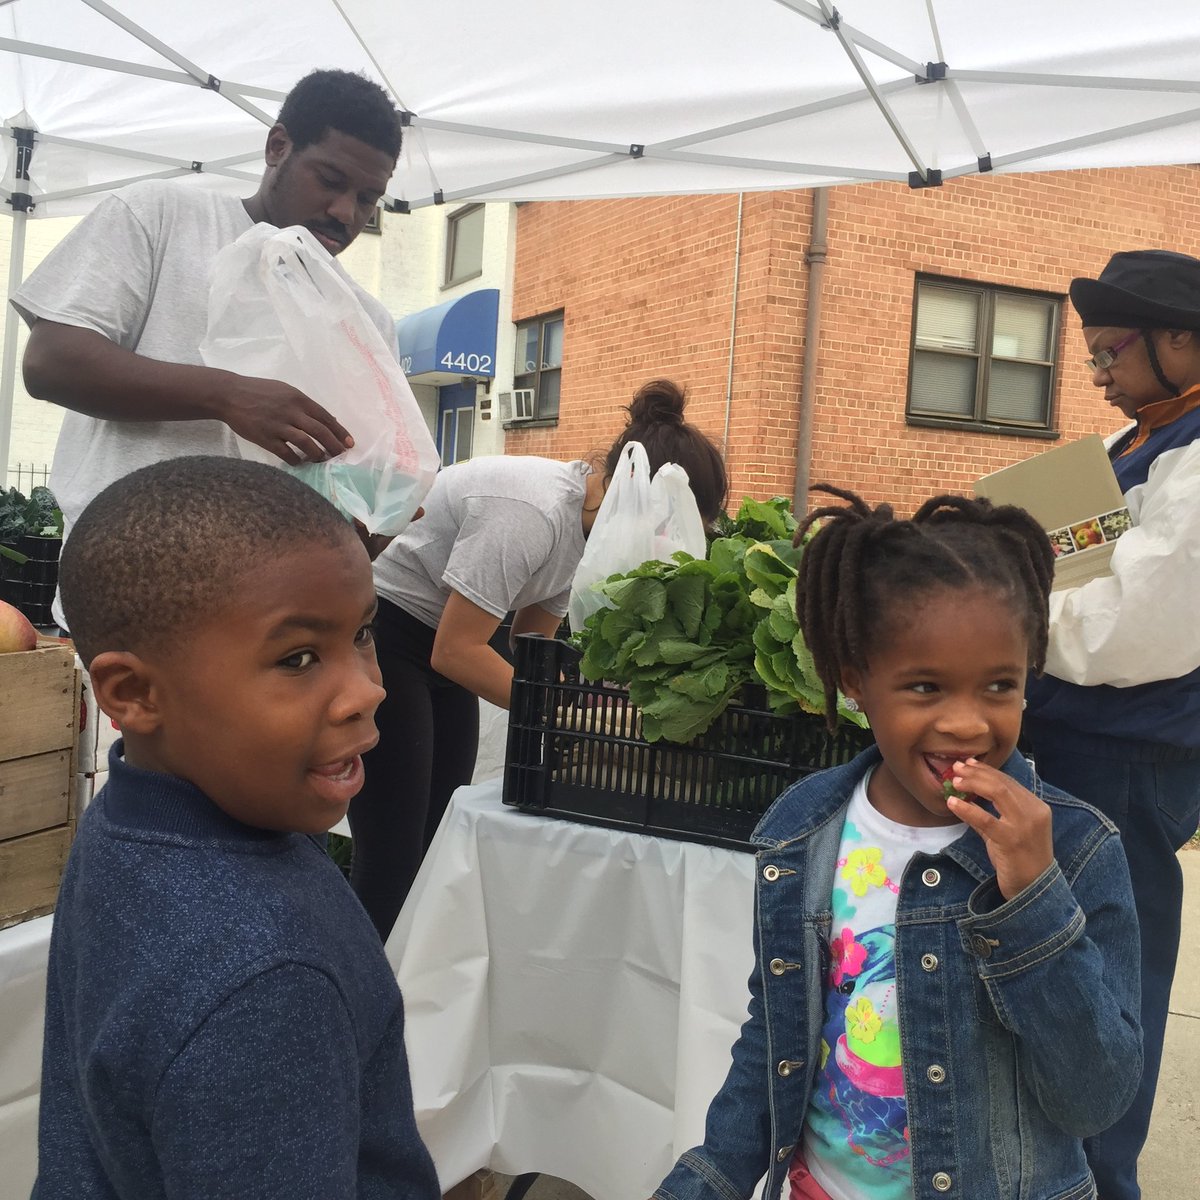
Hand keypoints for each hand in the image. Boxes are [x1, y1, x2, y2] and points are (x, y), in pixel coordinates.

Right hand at [218, 374, 352, 464]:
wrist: (229, 394)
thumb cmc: (258, 391)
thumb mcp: (284, 390)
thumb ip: (303, 404)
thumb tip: (324, 419)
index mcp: (298, 399)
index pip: (326, 417)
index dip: (340, 432)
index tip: (349, 443)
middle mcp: (291, 411)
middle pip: (320, 432)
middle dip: (334, 446)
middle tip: (340, 456)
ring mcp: (278, 425)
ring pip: (306, 444)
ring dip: (317, 454)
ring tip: (321, 460)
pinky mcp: (265, 438)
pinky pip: (286, 453)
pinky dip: (296, 460)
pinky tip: (299, 462)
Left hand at [946, 758, 1053, 900]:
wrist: (1033, 888)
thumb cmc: (1019, 859)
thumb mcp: (1008, 831)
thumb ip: (991, 814)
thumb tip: (966, 796)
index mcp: (1036, 807)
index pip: (1009, 782)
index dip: (987, 771)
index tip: (968, 764)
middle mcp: (1034, 812)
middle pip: (1002, 783)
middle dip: (977, 773)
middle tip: (956, 767)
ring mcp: (1024, 825)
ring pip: (997, 793)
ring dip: (973, 783)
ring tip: (954, 781)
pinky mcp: (1011, 840)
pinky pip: (985, 819)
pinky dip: (966, 808)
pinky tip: (952, 802)